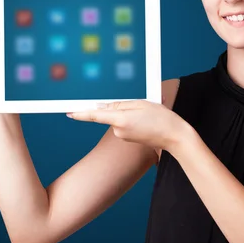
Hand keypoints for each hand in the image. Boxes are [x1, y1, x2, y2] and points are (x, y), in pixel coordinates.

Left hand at [67, 99, 190, 156]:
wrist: (175, 137)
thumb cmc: (161, 118)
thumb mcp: (141, 104)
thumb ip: (120, 104)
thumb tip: (103, 107)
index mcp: (120, 120)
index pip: (95, 116)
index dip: (80, 114)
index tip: (68, 112)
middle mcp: (119, 130)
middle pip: (110, 113)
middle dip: (121, 106)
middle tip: (142, 107)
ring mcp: (123, 136)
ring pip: (119, 118)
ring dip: (129, 113)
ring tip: (148, 114)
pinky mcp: (128, 139)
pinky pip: (125, 124)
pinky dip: (133, 119)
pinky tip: (147, 120)